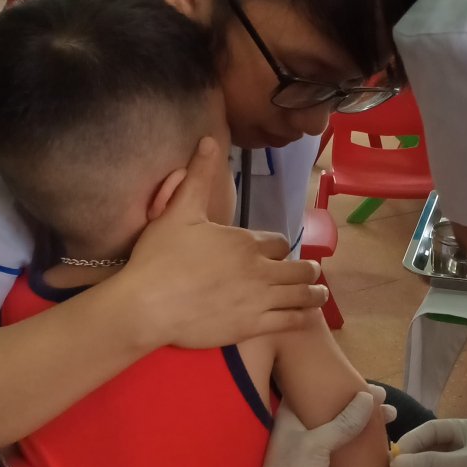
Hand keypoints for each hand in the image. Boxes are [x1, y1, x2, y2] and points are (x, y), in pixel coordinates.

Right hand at [121, 137, 327, 349]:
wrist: (148, 304)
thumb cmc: (160, 257)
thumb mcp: (178, 210)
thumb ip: (198, 176)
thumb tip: (209, 140)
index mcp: (245, 242)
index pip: (279, 242)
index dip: (280, 247)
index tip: (278, 253)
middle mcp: (260, 269)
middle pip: (299, 268)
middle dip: (306, 269)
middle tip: (309, 274)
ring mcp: (259, 299)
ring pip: (302, 295)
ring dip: (314, 293)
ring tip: (319, 294)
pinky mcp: (254, 326)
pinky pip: (291, 321)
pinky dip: (303, 317)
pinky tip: (306, 316)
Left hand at [247, 391, 376, 466]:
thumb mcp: (316, 444)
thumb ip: (342, 422)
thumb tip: (368, 397)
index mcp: (291, 421)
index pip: (313, 393)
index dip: (335, 384)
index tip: (362, 381)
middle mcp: (304, 433)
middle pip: (336, 412)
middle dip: (360, 405)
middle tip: (386, 403)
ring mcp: (320, 453)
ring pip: (347, 431)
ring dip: (368, 425)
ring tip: (391, 419)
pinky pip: (352, 453)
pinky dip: (367, 446)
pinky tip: (384, 443)